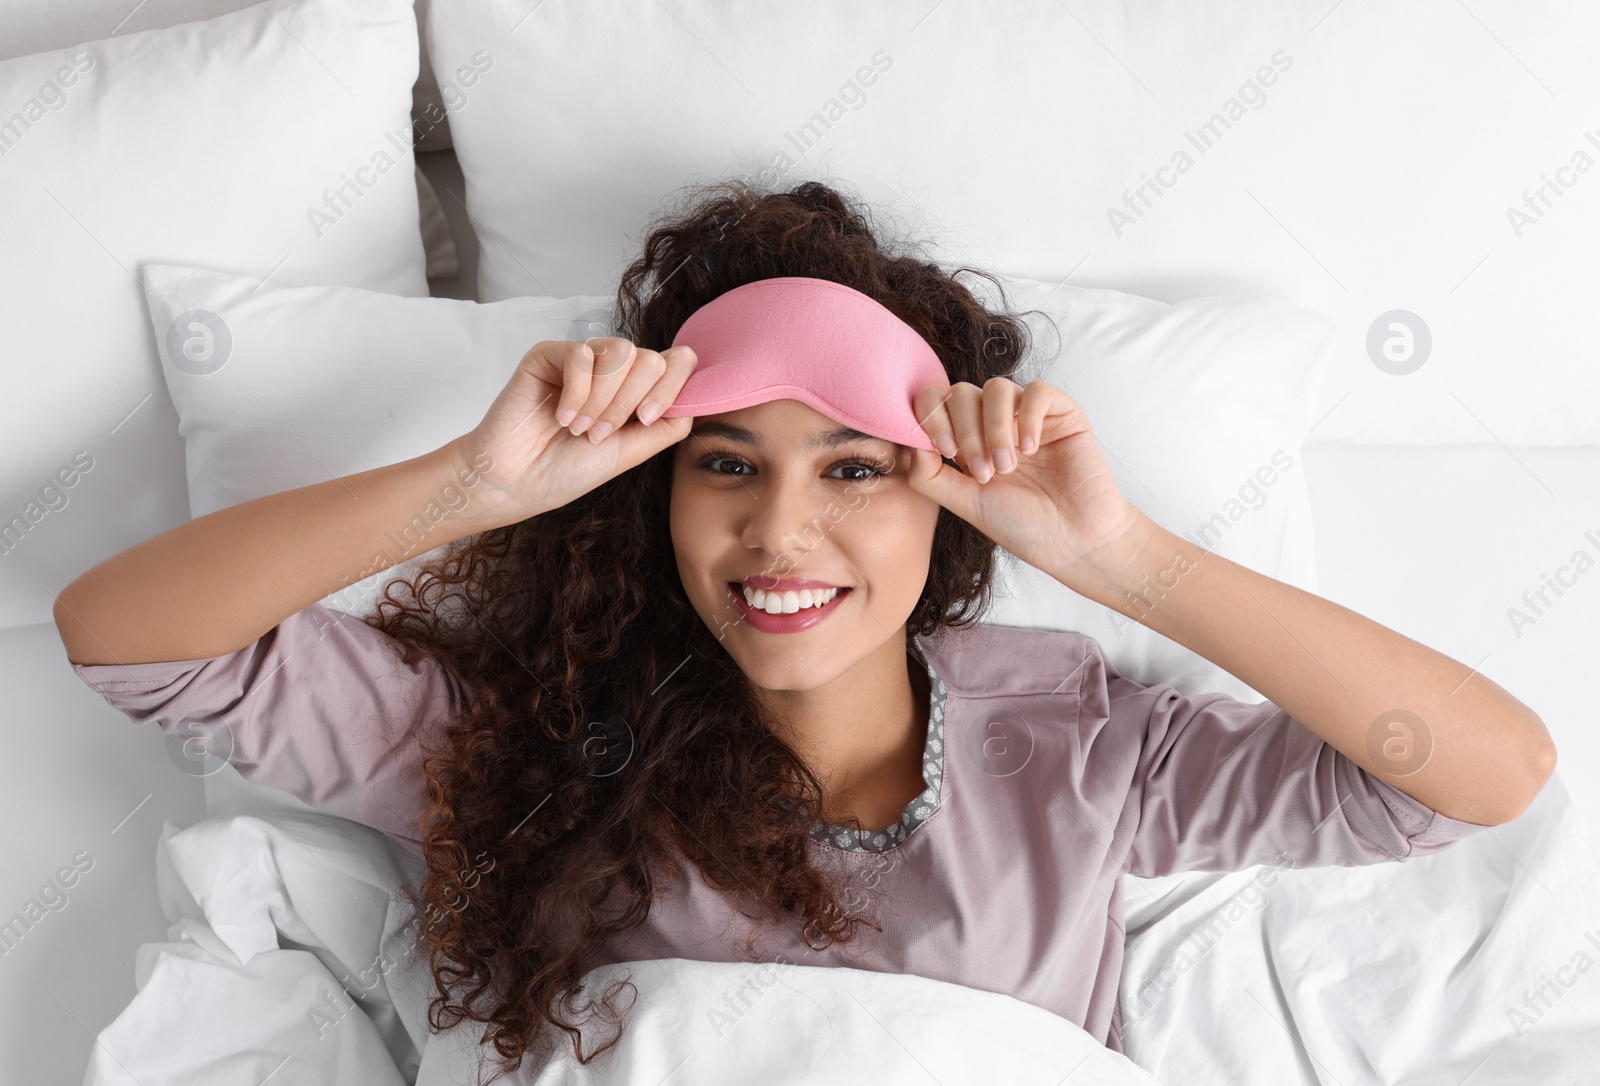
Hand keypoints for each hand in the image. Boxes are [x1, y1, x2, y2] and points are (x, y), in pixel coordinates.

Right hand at [450, 338, 696, 524]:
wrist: (516, 481)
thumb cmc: (567, 470)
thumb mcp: (630, 452)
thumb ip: (667, 425)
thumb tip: (699, 399)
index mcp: (638, 391)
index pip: (678, 361)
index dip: (673, 386)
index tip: (646, 419)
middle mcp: (614, 370)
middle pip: (652, 358)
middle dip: (630, 402)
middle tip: (598, 434)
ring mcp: (584, 359)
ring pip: (621, 352)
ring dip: (603, 399)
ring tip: (579, 428)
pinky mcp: (550, 353)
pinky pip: (581, 353)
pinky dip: (576, 391)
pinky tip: (561, 416)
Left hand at [905, 378, 1148, 584]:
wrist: (1075, 541)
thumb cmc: (1022, 525)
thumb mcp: (965, 504)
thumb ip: (930, 475)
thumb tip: (908, 442)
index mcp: (966, 441)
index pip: (935, 403)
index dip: (931, 416)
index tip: (943, 451)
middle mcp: (993, 423)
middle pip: (961, 392)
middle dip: (966, 431)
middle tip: (984, 473)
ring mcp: (1026, 415)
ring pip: (995, 388)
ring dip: (995, 428)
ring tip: (1007, 468)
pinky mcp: (1061, 412)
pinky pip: (1036, 390)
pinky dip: (1027, 417)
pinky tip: (1031, 449)